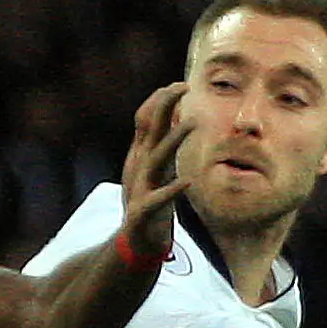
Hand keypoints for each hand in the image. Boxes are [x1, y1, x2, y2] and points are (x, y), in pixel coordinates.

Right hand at [115, 81, 193, 268]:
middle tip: (182, 87)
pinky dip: (172, 190)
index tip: (181, 84)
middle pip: (149, 130)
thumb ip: (163, 143)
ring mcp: (140, 188)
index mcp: (142, 156)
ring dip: (172, 140)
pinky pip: (159, 199)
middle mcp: (139, 168)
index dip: (161, 100)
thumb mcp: (155, 169)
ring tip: (192, 123)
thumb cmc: (149, 203)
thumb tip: (178, 115)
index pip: (146, 119)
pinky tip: (188, 181)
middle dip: (164, 106)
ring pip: (155, 159)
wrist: (134, 243)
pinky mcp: (143, 212)